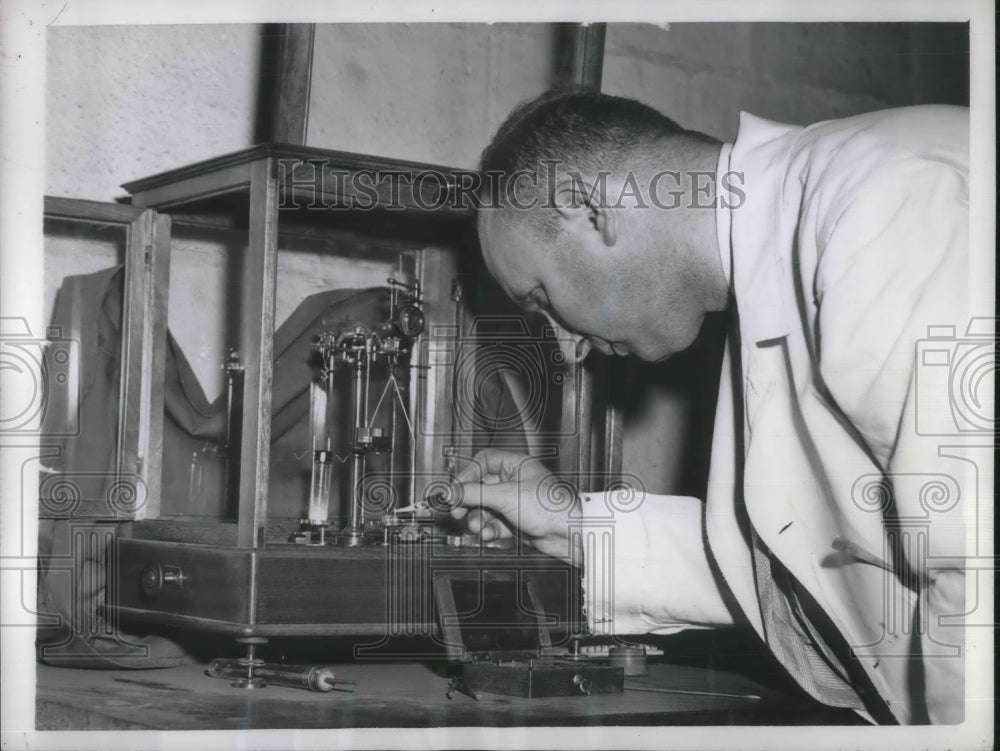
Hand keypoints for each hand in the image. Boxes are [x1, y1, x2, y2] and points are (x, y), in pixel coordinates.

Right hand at [448, 449, 582, 565]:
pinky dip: (489, 529)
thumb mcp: (506, 497)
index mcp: (516, 465)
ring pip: (485, 507)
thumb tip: (451, 492)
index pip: (483, 461)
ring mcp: (515, 502)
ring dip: (478, 519)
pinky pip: (494, 522)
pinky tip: (489, 535)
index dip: (467, 474)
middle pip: (481, 487)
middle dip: (469, 501)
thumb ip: (474, 493)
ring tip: (477, 527)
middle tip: (457, 511)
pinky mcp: (516, 521)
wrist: (570, 535)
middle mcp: (515, 481)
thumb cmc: (551, 508)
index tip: (455, 490)